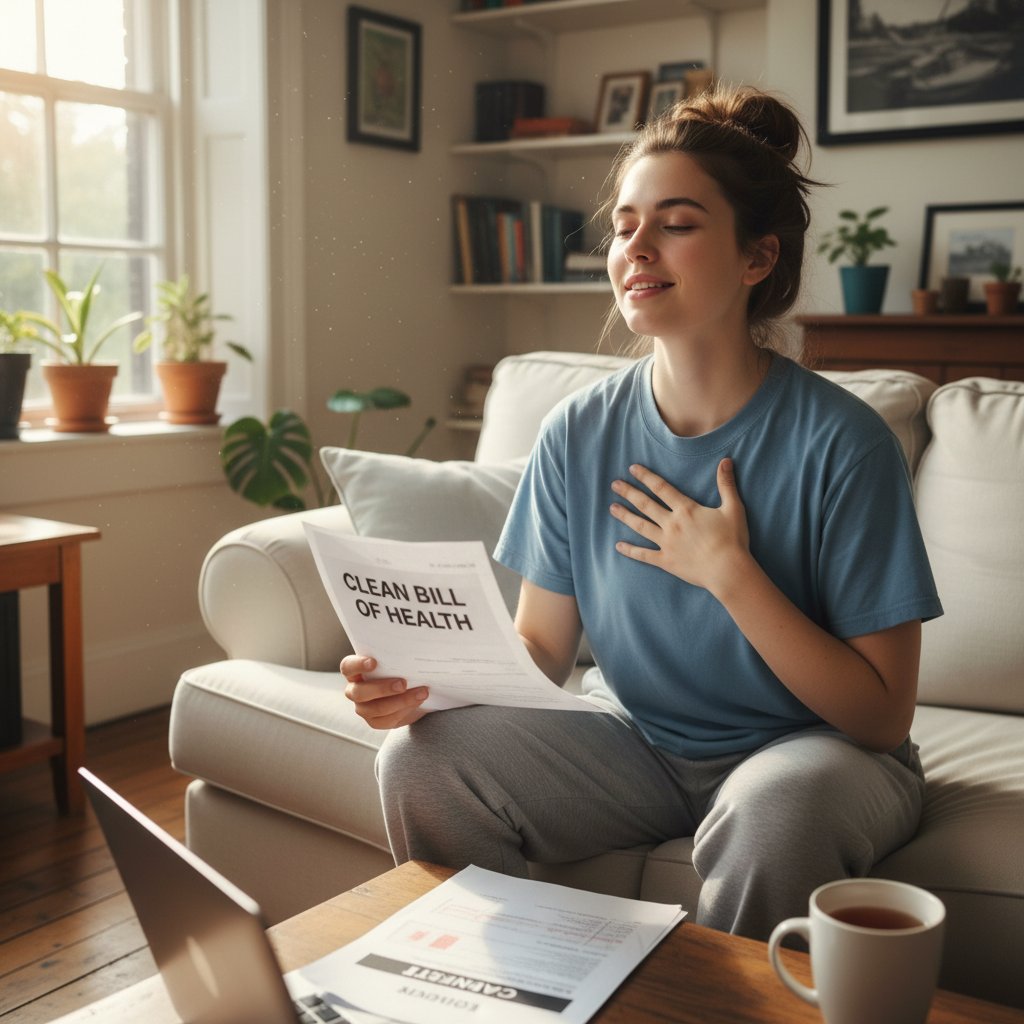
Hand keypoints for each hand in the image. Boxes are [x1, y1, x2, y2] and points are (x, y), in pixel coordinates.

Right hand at [341, 654, 428, 728]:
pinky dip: (405, 711)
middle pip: (359, 692)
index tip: (374, 662)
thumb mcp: (398, 660)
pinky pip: (387, 720)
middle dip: (382, 688)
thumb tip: (413, 647)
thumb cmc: (401, 669)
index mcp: (355, 671)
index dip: (358, 665)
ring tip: (422, 692)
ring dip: (401, 701)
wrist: (412, 690)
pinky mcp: (375, 721)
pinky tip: (418, 702)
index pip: (348, 666)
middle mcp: (355, 690)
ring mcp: (363, 708)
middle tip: (403, 683)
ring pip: (375, 709)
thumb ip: (398, 655)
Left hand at [610, 458, 750, 595]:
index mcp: (686, 510)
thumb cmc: (732, 540)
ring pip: (641, 526)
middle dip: (629, 493)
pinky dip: (630, 550)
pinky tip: (618, 545)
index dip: (646, 477)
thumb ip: (726, 484)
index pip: (661, 488)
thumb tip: (726, 460)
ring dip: (625, 516)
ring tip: (612, 508)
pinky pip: (644, 555)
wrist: (727, 570)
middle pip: (645, 504)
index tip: (632, 468)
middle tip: (614, 484)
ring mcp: (666, 543)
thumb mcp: (733, 508)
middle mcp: (672, 524)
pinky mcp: (665, 561)